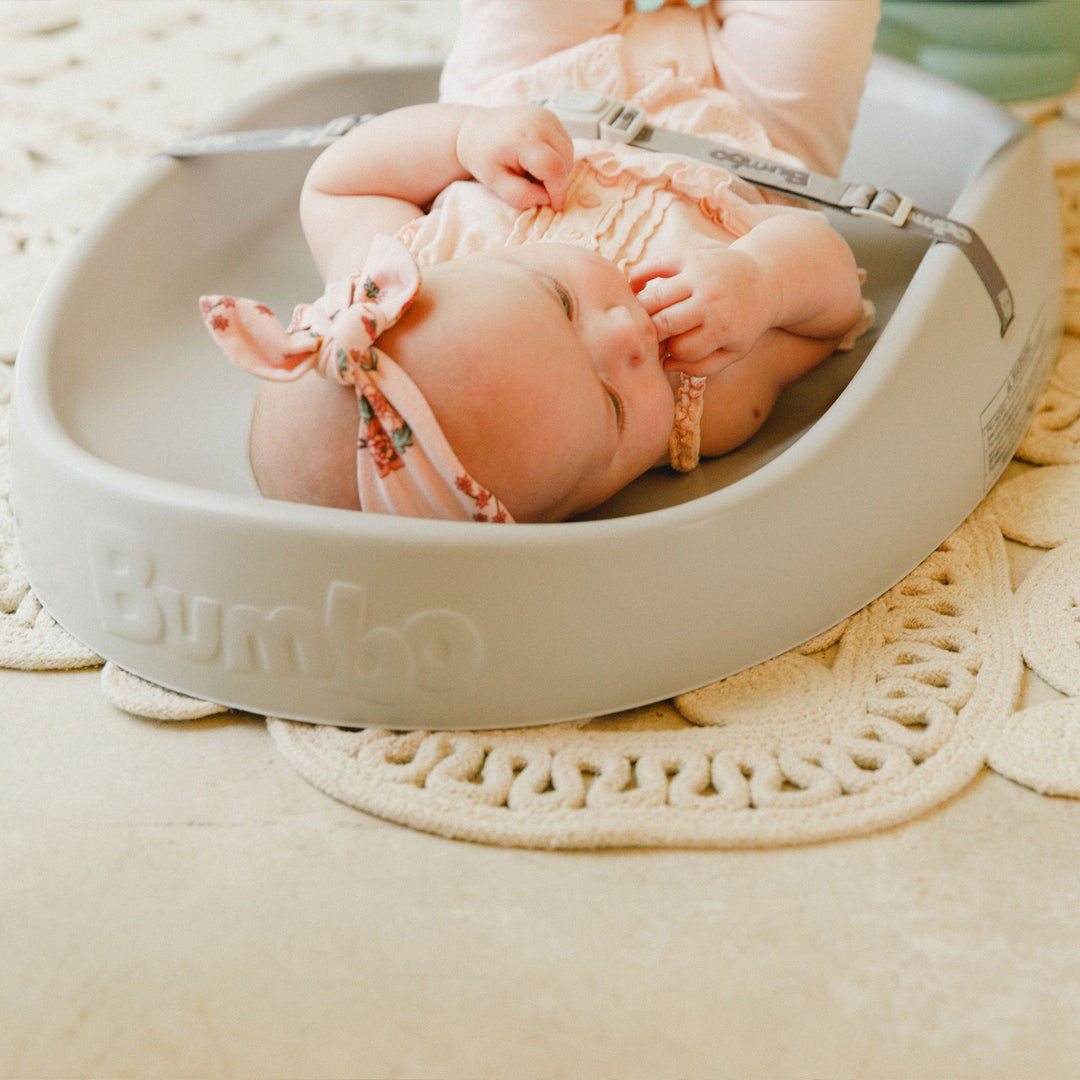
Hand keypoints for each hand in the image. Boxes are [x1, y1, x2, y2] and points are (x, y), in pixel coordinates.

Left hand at [456, 104, 573, 211]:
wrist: (476, 131)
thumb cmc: (483, 158)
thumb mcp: (496, 184)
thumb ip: (521, 196)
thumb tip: (546, 198)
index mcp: (523, 138)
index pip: (553, 167)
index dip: (558, 191)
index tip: (554, 206)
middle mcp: (539, 122)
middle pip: (565, 160)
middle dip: (556, 181)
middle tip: (534, 185)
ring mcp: (547, 116)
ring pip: (568, 152)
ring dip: (558, 169)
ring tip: (533, 171)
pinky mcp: (550, 116)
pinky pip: (565, 143)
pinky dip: (557, 157)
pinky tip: (538, 159)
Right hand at [630, 247, 778, 375]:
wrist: (765, 280)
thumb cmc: (744, 323)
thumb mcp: (734, 352)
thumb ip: (702, 366)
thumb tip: (666, 365)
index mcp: (723, 328)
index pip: (681, 349)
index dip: (673, 354)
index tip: (674, 350)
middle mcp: (710, 300)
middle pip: (663, 324)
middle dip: (652, 336)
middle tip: (649, 339)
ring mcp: (699, 275)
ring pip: (654, 298)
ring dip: (640, 313)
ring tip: (640, 320)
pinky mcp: (690, 256)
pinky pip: (653, 265)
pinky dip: (638, 277)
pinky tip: (636, 290)